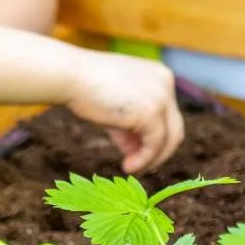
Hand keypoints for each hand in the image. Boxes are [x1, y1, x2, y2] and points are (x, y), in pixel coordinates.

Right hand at [66, 51, 184, 173]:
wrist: (70, 76)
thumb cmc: (85, 88)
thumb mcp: (115, 108)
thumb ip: (129, 127)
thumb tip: (135, 154)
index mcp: (160, 76)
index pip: (167, 114)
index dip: (154, 137)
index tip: (135, 152)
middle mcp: (166, 84)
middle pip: (174, 127)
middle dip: (158, 151)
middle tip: (140, 166)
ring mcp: (161, 97)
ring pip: (168, 139)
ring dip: (152, 159)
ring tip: (133, 169)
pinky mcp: (151, 112)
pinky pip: (154, 145)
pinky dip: (144, 160)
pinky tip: (128, 167)